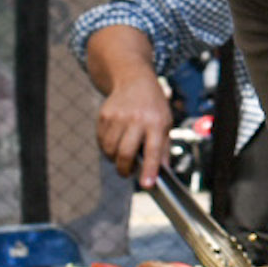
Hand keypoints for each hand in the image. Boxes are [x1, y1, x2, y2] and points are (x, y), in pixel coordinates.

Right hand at [95, 72, 173, 187]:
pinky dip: (107, 148)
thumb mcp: (166, 124)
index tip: (146, 185)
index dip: (149, 170)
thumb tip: (160, 174)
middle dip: (125, 169)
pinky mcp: (104, 115)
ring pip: (110, 149)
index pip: (153, 150)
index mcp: (157, 122)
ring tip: (122, 155)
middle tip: (127, 174)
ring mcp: (118, 116)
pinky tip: (115, 141)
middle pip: (126, 153)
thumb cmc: (154, 108)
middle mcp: (137, 119)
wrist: (134, 81)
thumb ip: (163, 149)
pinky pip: (101, 141)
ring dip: (114, 159)